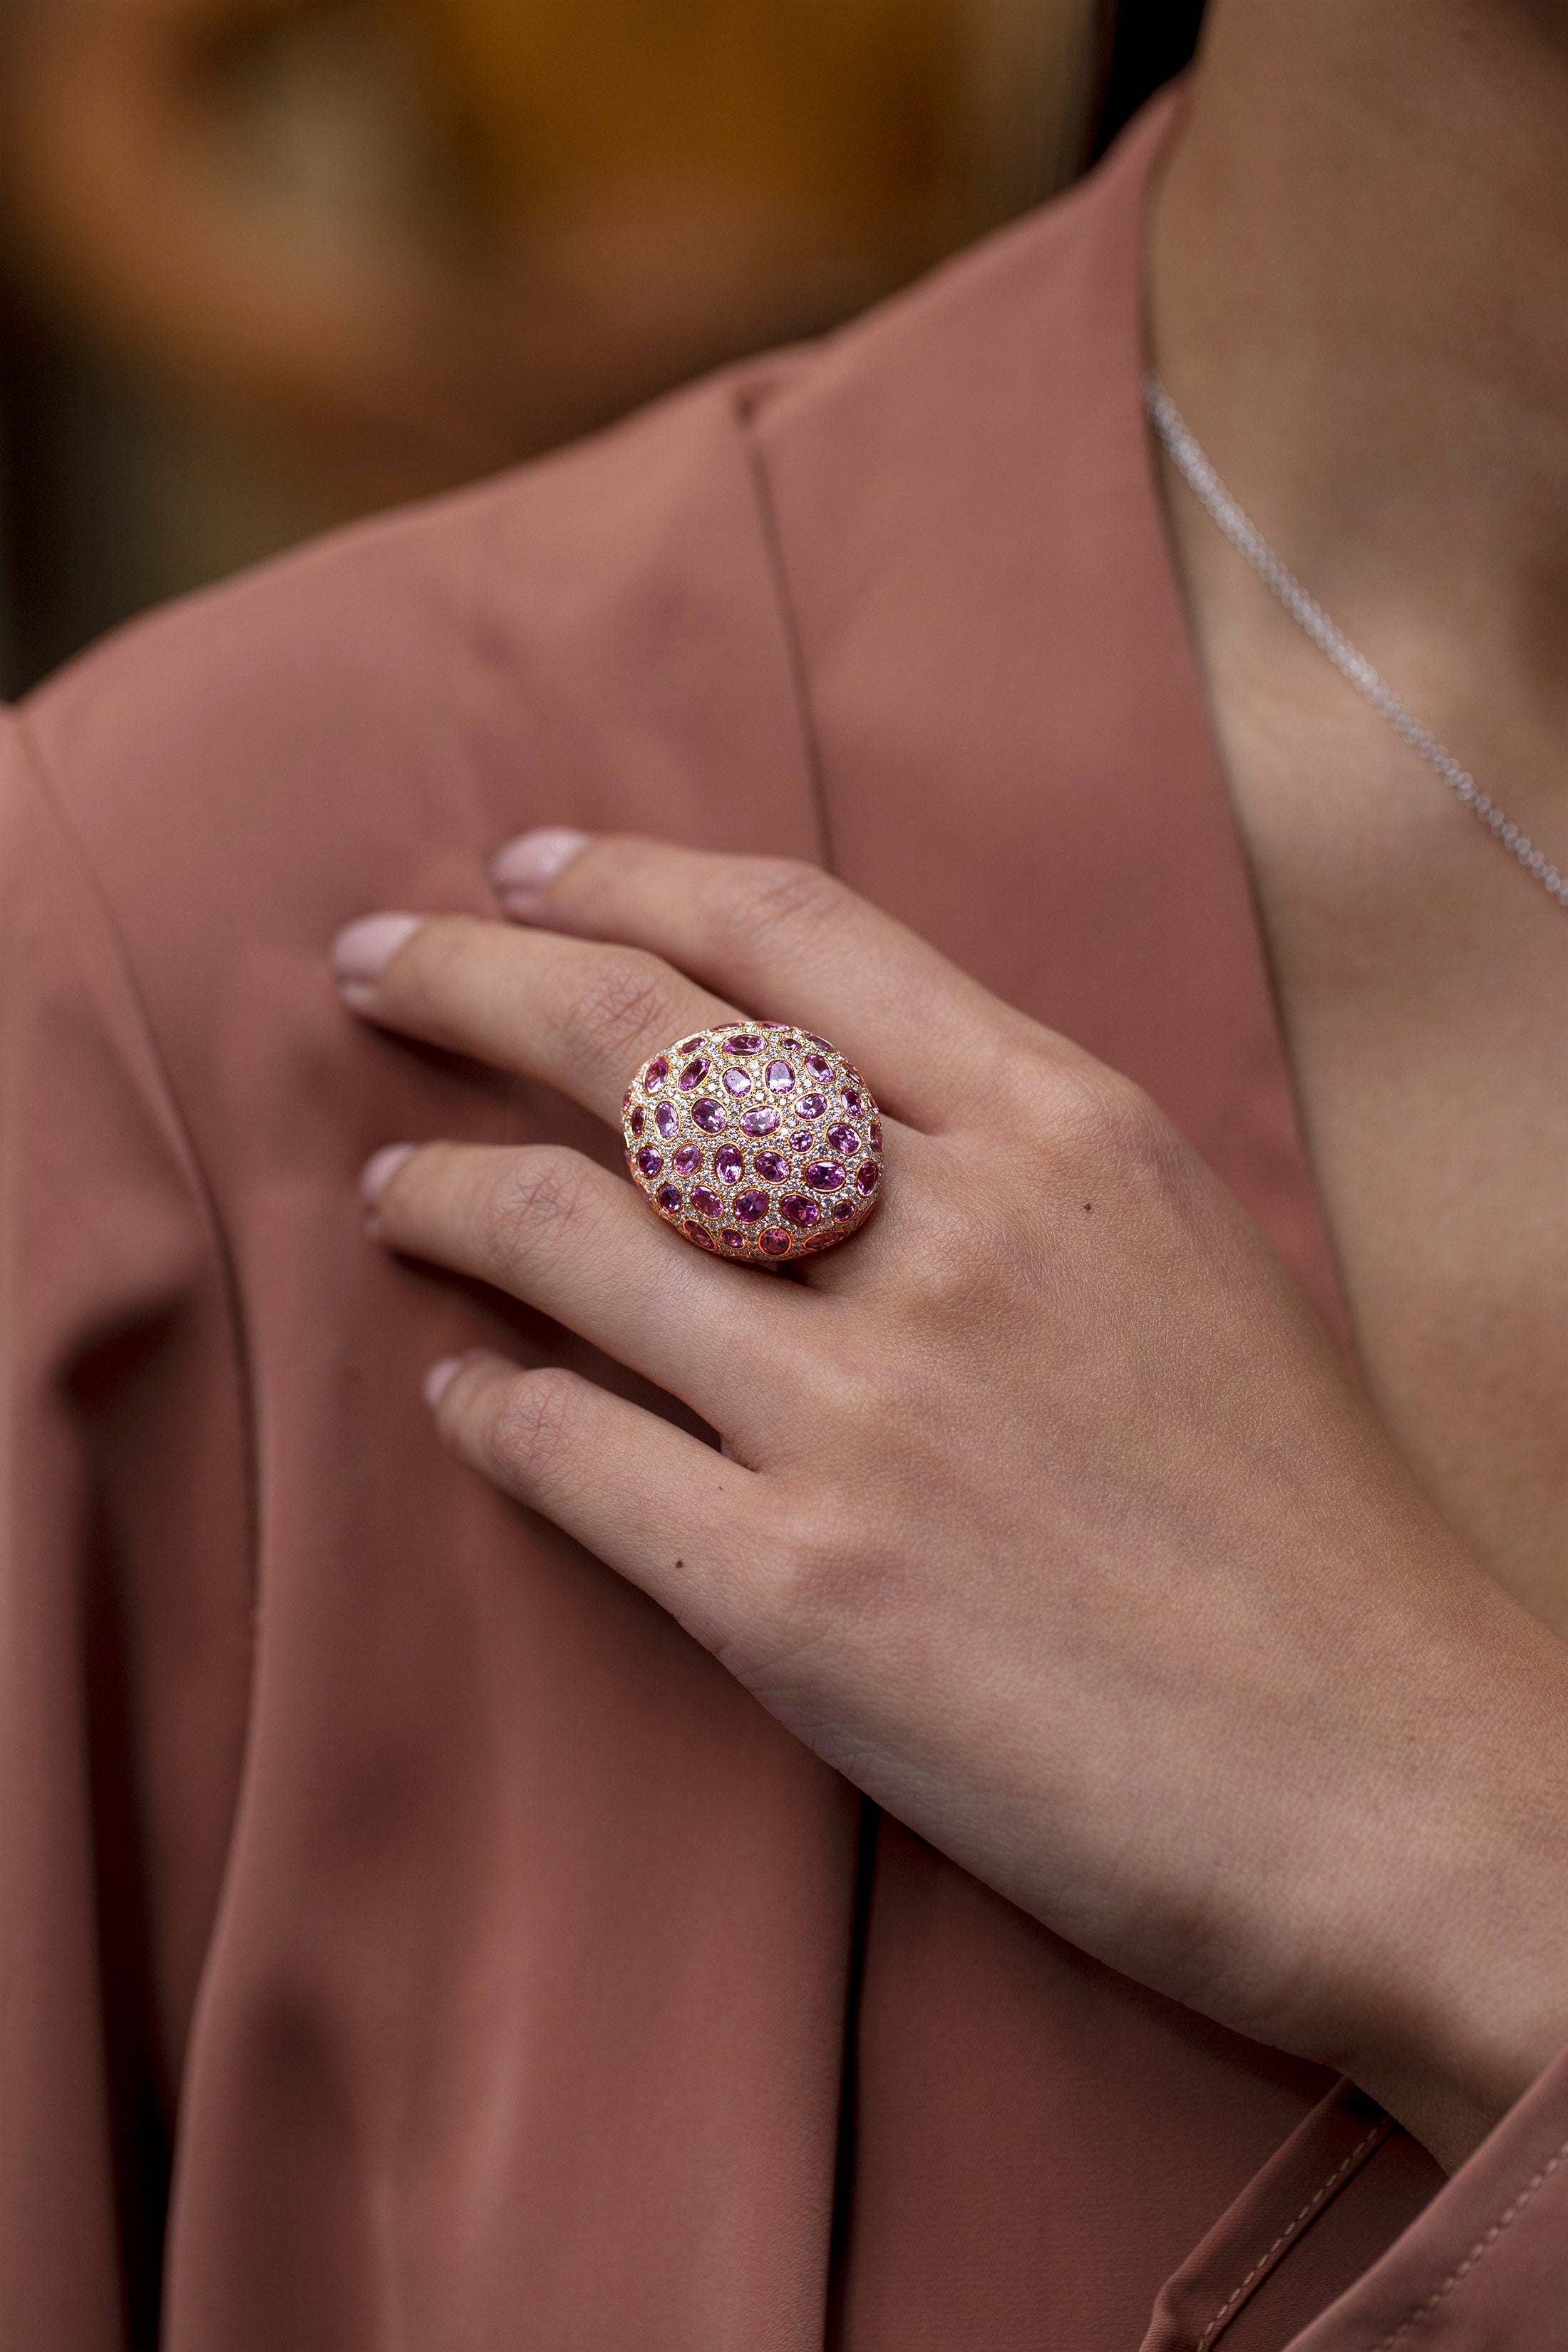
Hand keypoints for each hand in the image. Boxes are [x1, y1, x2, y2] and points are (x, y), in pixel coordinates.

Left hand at [333, 831, 1567, 2168]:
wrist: (1395, 1785)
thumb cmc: (1309, 1528)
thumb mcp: (1191, 1259)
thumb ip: (1014, 1157)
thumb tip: (823, 1099)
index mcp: (1069, 1131)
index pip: (789, 933)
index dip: (628, 878)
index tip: (528, 870)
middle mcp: (950, 1240)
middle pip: (641, 1043)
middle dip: (474, 977)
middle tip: (372, 959)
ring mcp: (860, 1415)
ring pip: (563, 1232)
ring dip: (444, 1193)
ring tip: (390, 1189)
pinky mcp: (793, 1594)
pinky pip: (567, 1448)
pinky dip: (487, 1402)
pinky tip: (464, 1387)